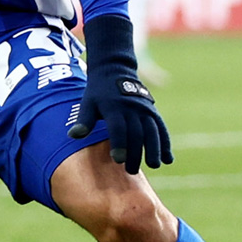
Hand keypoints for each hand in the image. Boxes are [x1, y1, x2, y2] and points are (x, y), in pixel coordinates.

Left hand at [69, 14, 171, 173]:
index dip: (118, 144)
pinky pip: (161, 128)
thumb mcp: (87, 103)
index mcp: (113, 107)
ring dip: (154, 149)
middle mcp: (131, 108)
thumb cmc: (97, 92)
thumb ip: (83, 120)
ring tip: (154, 165)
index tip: (118, 160)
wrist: (114, 70)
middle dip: (135, 153)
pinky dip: (165, 143)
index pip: (117, 128)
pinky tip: (168, 159)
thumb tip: (73, 136)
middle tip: (131, 171)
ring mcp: (144, 109)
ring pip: (152, 131)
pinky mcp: (153, 111)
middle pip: (136, 133)